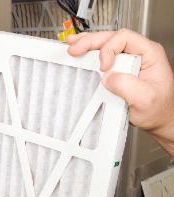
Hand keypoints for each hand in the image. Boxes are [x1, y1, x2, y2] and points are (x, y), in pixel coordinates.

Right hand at [66, 29, 173, 153]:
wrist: (159, 120)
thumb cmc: (158, 110)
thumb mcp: (145, 99)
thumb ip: (127, 85)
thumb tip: (108, 77)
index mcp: (150, 54)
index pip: (125, 39)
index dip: (109, 49)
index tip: (103, 68)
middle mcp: (139, 55)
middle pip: (113, 38)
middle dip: (91, 41)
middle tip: (75, 47)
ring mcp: (129, 63)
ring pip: (107, 45)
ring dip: (89, 44)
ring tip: (73, 45)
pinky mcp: (120, 72)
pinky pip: (104, 58)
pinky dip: (90, 55)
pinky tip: (82, 54)